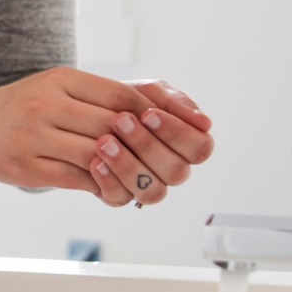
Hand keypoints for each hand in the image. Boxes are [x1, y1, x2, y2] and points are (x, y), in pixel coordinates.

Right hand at [0, 67, 212, 205]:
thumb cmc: (26, 107)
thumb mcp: (62, 86)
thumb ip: (105, 95)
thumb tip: (161, 108)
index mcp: (61, 79)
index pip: (120, 95)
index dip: (152, 114)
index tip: (168, 127)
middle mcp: (47, 104)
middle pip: (113, 126)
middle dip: (142, 143)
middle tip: (160, 155)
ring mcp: (35, 136)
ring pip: (96, 154)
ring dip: (122, 166)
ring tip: (136, 170)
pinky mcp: (27, 166)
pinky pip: (75, 178)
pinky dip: (99, 182)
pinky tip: (109, 182)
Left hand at [88, 80, 213, 206]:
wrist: (86, 109)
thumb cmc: (125, 101)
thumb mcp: (149, 92)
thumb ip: (175, 102)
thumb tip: (205, 123)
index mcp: (186, 145)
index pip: (199, 148)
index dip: (177, 133)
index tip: (148, 114)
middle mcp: (171, 170)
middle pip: (176, 172)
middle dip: (147, 145)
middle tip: (120, 120)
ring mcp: (145, 186)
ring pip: (153, 192)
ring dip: (128, 166)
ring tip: (104, 141)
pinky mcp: (118, 196)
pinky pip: (119, 198)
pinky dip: (108, 180)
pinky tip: (95, 161)